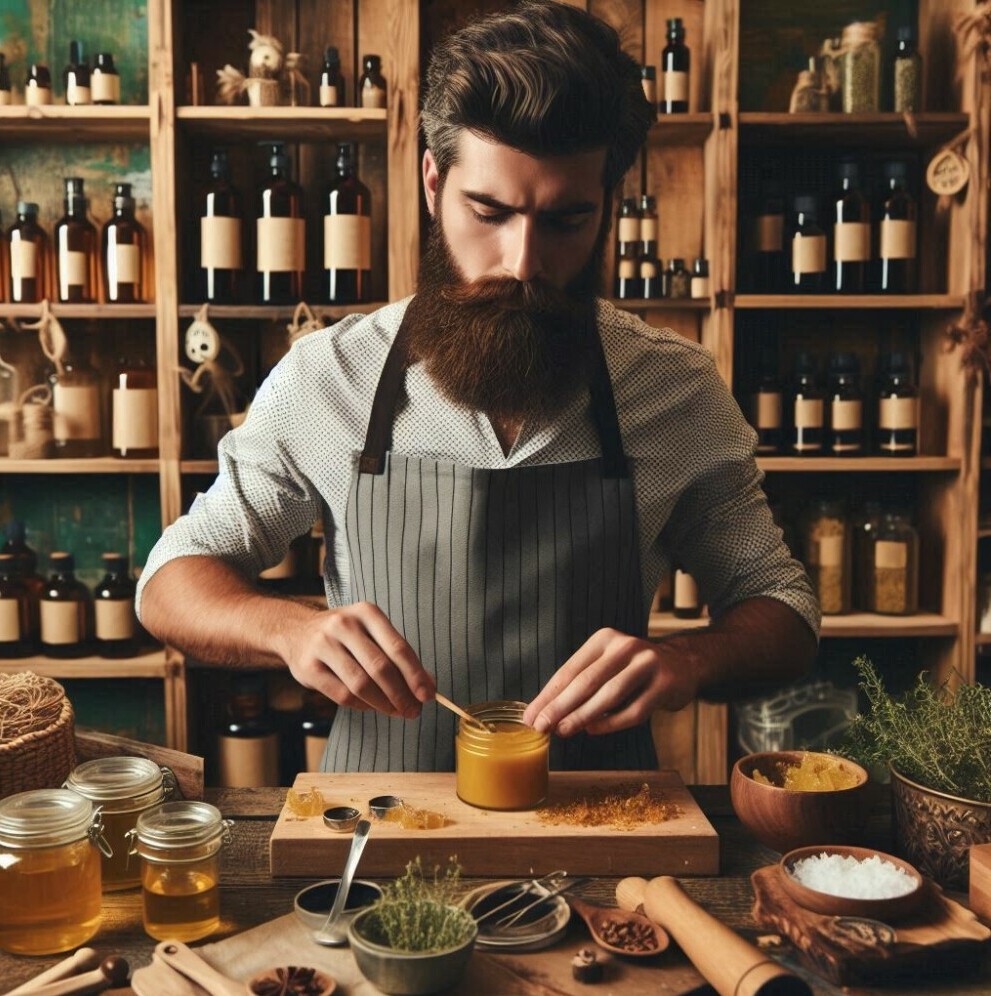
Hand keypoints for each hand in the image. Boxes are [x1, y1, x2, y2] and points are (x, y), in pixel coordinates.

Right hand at [279, 601, 434, 717]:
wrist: (296, 630)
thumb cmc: (345, 635)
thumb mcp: (372, 633)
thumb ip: (399, 656)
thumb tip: (429, 685)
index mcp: (366, 613)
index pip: (398, 647)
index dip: (415, 674)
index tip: (428, 695)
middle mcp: (344, 624)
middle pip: (380, 667)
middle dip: (401, 694)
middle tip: (414, 710)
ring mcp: (323, 645)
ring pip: (361, 684)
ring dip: (384, 704)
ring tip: (396, 711)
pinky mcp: (308, 668)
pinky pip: (342, 695)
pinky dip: (362, 706)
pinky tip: (372, 706)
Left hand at [522, 628, 699, 736]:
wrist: (682, 664)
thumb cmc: (631, 671)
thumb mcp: (605, 666)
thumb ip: (579, 685)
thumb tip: (545, 713)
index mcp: (604, 639)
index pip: (570, 670)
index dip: (548, 695)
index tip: (530, 716)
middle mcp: (625, 646)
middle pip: (586, 681)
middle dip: (559, 706)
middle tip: (540, 726)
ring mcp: (647, 663)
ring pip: (609, 695)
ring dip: (582, 716)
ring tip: (562, 731)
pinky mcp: (665, 683)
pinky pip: (634, 710)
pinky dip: (611, 723)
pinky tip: (593, 730)